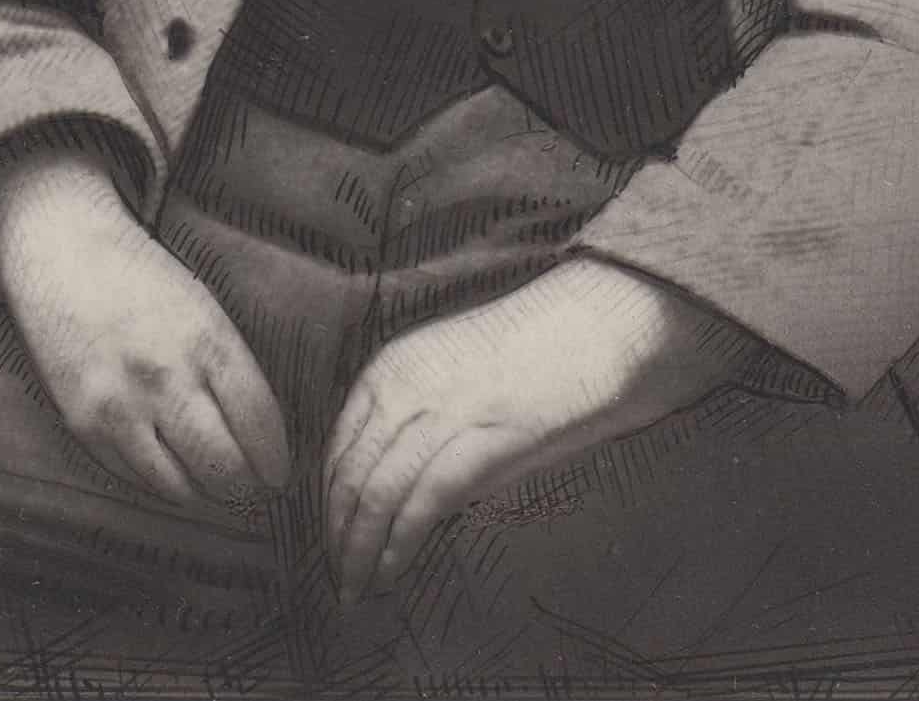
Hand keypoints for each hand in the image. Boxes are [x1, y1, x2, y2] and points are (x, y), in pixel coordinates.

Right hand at [0, 149, 290, 510]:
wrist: (62, 252)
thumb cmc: (142, 276)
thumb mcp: (203, 307)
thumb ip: (229, 366)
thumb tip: (260, 433)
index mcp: (207, 339)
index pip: (258, 422)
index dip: (275, 460)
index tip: (279, 474)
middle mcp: (166, 377)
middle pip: (223, 467)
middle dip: (244, 488)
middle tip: (251, 490)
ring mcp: (121, 406)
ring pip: (179, 487)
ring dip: (202, 493)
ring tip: (214, 488)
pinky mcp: (84, 426)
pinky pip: (134, 478)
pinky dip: (159, 482)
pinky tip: (171, 470)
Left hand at [323, 257, 745, 603]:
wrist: (590, 327)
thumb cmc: (527, 357)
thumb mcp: (450, 377)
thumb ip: (414, 423)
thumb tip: (387, 493)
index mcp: (391, 366)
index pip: (338, 449)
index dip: (328, 506)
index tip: (331, 542)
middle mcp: (403, 386)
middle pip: (348, 477)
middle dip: (338, 537)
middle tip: (338, 581)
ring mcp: (440, 411)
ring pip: (374, 495)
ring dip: (359, 552)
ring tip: (359, 590)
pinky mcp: (479, 440)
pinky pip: (420, 503)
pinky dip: (398, 545)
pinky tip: (391, 572)